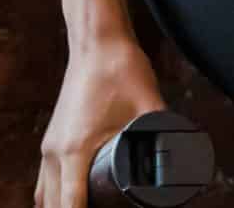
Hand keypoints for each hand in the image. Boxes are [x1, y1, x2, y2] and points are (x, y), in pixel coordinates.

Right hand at [36, 37, 165, 207]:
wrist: (97, 42)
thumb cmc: (121, 70)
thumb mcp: (149, 103)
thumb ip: (168, 130)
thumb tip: (189, 154)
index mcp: (74, 150)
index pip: (71, 204)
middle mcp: (55, 153)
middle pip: (53, 206)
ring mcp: (49, 146)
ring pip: (44, 197)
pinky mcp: (52, 139)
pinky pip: (44, 181)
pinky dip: (54, 198)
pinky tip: (71, 201)